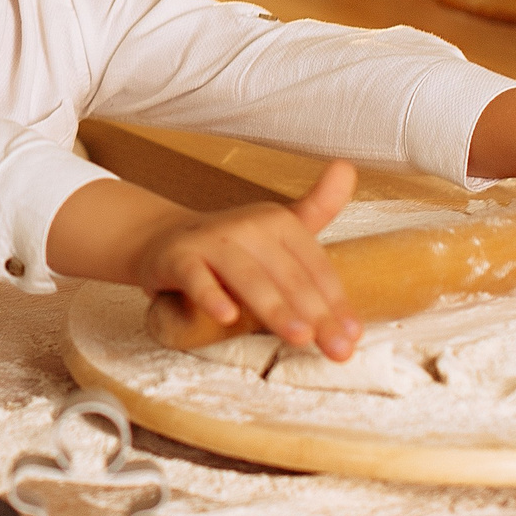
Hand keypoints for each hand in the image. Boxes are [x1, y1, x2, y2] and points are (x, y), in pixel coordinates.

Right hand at [134, 160, 361, 358]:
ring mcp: (211, 241)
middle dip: (317, 314)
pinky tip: (227, 316)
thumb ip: (319, 206)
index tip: (352, 336)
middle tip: (338, 350)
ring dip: (276, 308)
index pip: (315, 266)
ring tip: (300, 337)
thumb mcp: (277, 230)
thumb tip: (347, 165)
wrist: (163, 241)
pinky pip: (196, 279)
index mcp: (278, 221)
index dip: (336, 302)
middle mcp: (247, 226)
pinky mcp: (178, 259)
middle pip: (288, 275)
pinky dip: (211, 296)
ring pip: (249, 278)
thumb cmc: (233, 247)